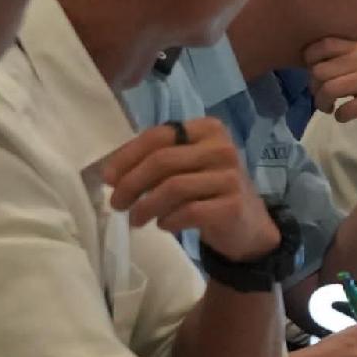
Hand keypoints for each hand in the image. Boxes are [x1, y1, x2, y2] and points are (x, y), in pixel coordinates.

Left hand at [96, 117, 277, 265]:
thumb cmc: (209, 191)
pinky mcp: (232, 206)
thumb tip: (112, 173)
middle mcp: (222, 148)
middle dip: (131, 184)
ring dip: (146, 206)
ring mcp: (230, 177)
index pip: (159, 135)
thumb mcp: (186, 167)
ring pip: (173, 188)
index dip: (128, 156)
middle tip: (116, 203)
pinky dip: (168, 220)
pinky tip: (163, 225)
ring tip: (135, 219)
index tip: (108, 178)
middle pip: (163, 161)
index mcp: (208, 130)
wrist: (248, 226)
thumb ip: (156, 160)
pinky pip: (188, 212)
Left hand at [302, 37, 356, 140]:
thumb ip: (342, 60)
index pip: (322, 45)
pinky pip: (347, 108)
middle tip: (322, 97)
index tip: (316, 76)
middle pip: (319, 71)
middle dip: (314, 88)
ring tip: (329, 108)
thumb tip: (309, 65)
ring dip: (323, 103)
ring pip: (330, 89)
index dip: (309, 61)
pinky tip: (344, 116)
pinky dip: (340, 116)